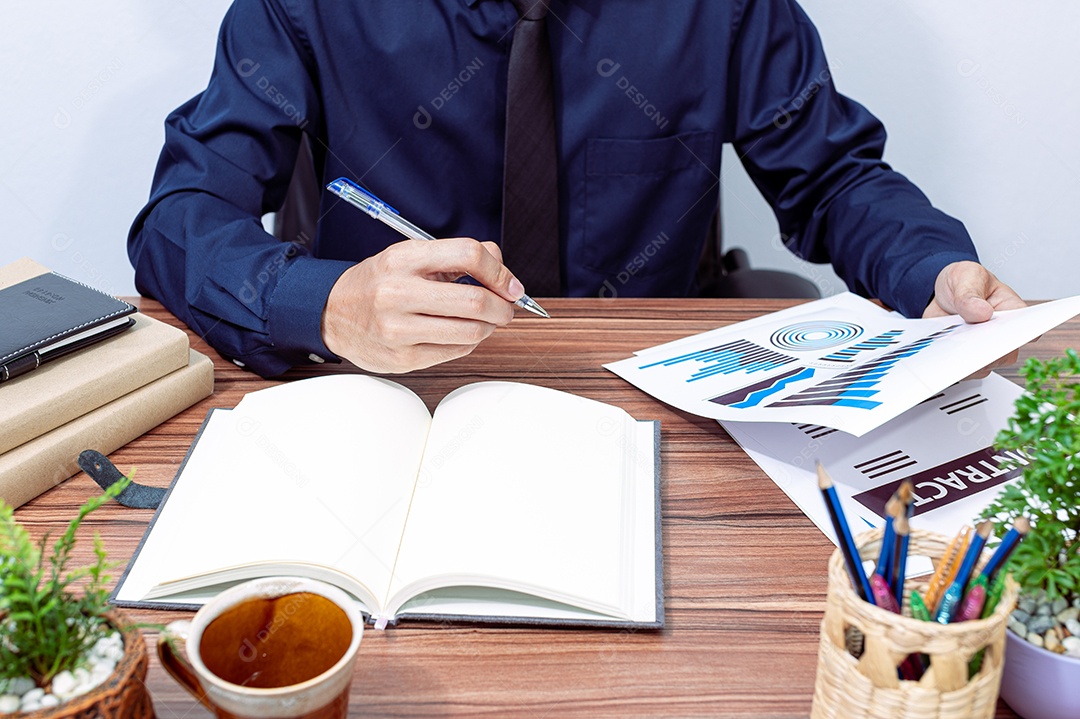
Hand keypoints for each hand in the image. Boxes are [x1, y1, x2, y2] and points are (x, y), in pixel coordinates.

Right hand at [321, 239, 523, 373]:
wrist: (332, 314)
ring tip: (486, 321)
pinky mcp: (402, 358)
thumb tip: (500, 266)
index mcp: (404, 258)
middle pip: (475, 300)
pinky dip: (469, 342)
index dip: (499, 271)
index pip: (468, 254)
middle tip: (507, 308)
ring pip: (471, 331)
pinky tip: (461, 334)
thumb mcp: (410, 257)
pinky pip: (455, 351)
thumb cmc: (378, 283)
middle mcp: (397, 292)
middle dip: (503, 307)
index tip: (511, 285)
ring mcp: (398, 329)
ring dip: (489, 327)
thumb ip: (456, 257)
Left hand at [923, 260, 1026, 376]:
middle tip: (970, 344)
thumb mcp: (966, 277)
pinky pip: (959, 369)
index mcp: (1011, 311)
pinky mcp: (963, 356)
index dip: (1020, 336)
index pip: (1027, 329)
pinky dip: (949, 364)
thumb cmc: (964, 282)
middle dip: (987, 352)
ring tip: (952, 347)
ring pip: (982, 367)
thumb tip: (982, 312)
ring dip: (966, 361)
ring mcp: (982, 348)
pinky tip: (940, 353)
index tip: (1005, 337)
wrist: (940, 293)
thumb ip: (970, 294)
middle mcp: (1001, 334)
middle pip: (1004, 355)